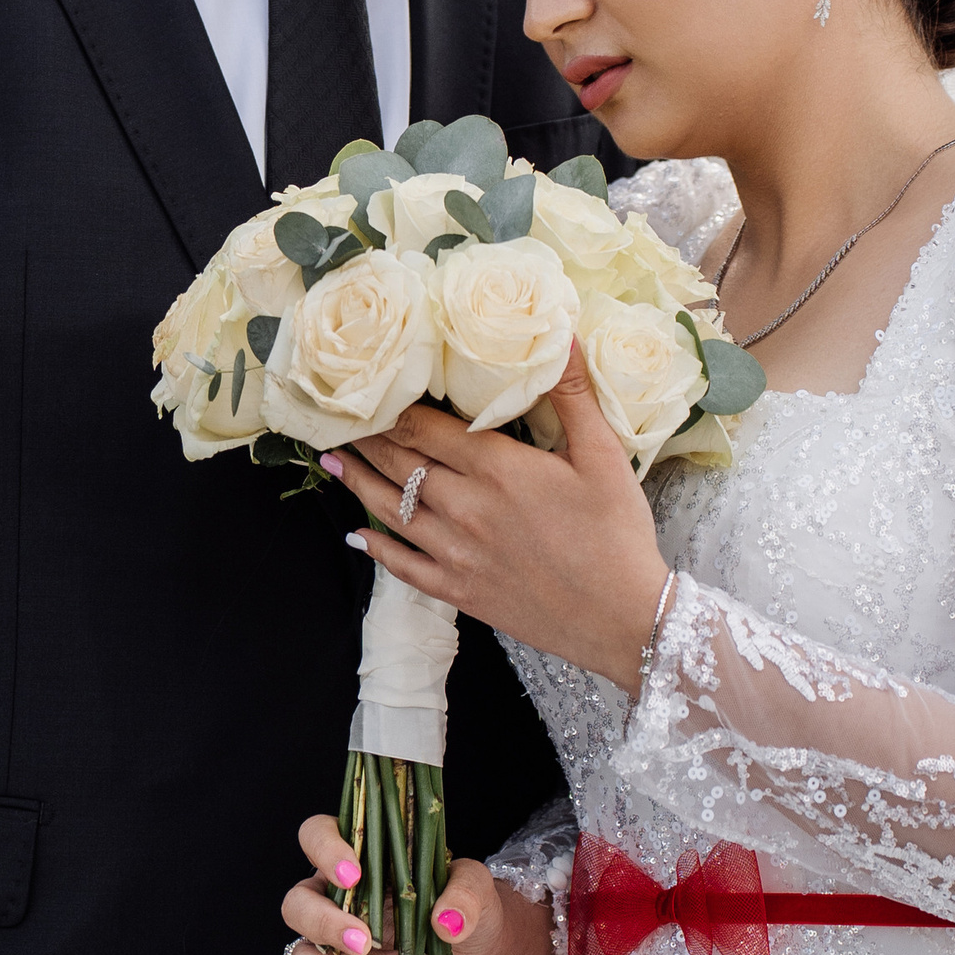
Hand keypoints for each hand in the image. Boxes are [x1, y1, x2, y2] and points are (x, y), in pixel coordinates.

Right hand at [282, 815, 553, 954]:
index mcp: (358, 860)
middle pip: (294, 906)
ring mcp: (333, 948)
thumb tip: (445, 921)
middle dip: (323, 924)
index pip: (315, 836)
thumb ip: (464, 894)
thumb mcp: (476, 888)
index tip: (354, 872)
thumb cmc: (466, 910)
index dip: (323, 850)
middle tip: (365, 940)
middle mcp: (336, 901)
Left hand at [325, 344, 669, 689]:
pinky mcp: (460, 590)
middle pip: (398, 462)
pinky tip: (358, 537)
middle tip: (337, 419)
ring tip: (332, 463)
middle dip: (365, 438)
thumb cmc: (617, 535)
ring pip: (390, 510)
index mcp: (496, 468)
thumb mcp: (603, 456)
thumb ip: (573, 395)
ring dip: (357, 483)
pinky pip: (403, 568)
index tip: (369, 390)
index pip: (423, 427)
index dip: (390, 407)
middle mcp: (464, 507)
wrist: (622, 618)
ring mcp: (457, 552)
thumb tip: (562, 336)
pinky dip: (376, 550)